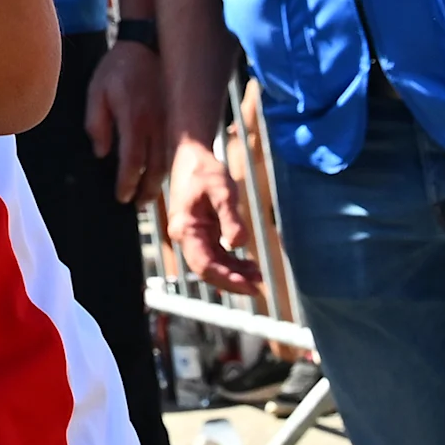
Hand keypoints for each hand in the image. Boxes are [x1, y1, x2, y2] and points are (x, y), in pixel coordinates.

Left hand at [83, 40, 172, 205]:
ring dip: (159, 182)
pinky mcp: (178, 117)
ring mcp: (171, 121)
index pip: (132, 160)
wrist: (148, 44)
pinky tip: (161, 174)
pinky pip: (175, 148)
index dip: (126, 182)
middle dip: (146, 190)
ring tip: (148, 196)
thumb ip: (96, 123)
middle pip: (155, 167)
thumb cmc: (117, 69)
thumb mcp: (96, 92)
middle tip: (136, 205)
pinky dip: (169, 166)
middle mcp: (156, 124)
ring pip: (169, 161)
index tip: (121, 197)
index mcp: (134, 119)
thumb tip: (102, 154)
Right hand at [163, 130, 261, 293]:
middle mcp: (185, 235)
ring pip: (211, 264)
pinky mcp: (200, 231)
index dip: (227, 279)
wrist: (192, 155)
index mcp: (186, 228)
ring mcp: (192, 234)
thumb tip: (239, 244)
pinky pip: (214, 254)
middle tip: (259, 289)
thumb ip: (230, 218)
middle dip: (231, 281)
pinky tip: (249, 265)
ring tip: (258, 277)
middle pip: (206, 269)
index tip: (251, 286)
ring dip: (233, 273)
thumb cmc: (206, 171)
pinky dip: (231, 263)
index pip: (204, 264)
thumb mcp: (223, 191)